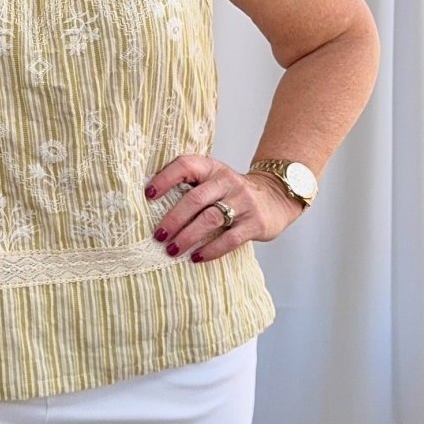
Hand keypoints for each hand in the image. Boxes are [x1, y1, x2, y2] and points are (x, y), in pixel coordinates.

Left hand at [145, 155, 304, 263]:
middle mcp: (227, 181)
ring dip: (188, 236)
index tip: (148, 195)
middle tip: (158, 235)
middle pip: (195, 199)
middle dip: (174, 219)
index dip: (165, 178)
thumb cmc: (232, 191)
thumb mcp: (213, 179)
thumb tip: (151, 203)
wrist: (276, 197)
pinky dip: (211, 250)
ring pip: (210, 219)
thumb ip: (191, 185)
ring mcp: (243, 201)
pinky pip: (230, 239)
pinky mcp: (255, 223)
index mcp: (212, 168)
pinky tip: (197, 257)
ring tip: (172, 250)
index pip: (186, 165)